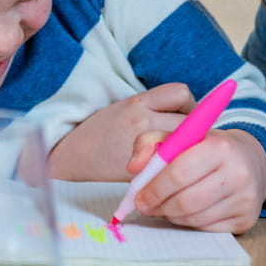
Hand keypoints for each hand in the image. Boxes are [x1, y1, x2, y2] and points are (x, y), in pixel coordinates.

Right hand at [47, 83, 193, 181]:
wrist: (72, 158)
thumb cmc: (100, 134)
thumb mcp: (124, 108)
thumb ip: (154, 109)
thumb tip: (192, 117)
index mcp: (137, 102)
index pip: (180, 93)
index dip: (188, 105)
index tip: (184, 117)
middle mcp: (141, 120)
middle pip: (190, 121)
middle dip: (193, 131)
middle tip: (185, 142)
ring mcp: (142, 147)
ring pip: (185, 145)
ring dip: (187, 152)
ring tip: (174, 157)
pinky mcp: (141, 172)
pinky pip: (170, 167)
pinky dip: (172, 169)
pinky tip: (164, 171)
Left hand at [126, 128, 265, 233]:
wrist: (250, 160)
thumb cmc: (206, 147)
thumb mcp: (179, 136)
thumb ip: (149, 143)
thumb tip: (133, 169)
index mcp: (219, 146)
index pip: (178, 173)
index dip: (154, 189)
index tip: (138, 197)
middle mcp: (237, 172)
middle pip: (185, 202)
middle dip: (159, 207)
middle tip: (146, 207)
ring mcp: (245, 198)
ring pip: (194, 219)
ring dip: (172, 216)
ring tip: (166, 206)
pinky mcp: (247, 218)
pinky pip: (206, 229)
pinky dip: (189, 223)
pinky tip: (187, 211)